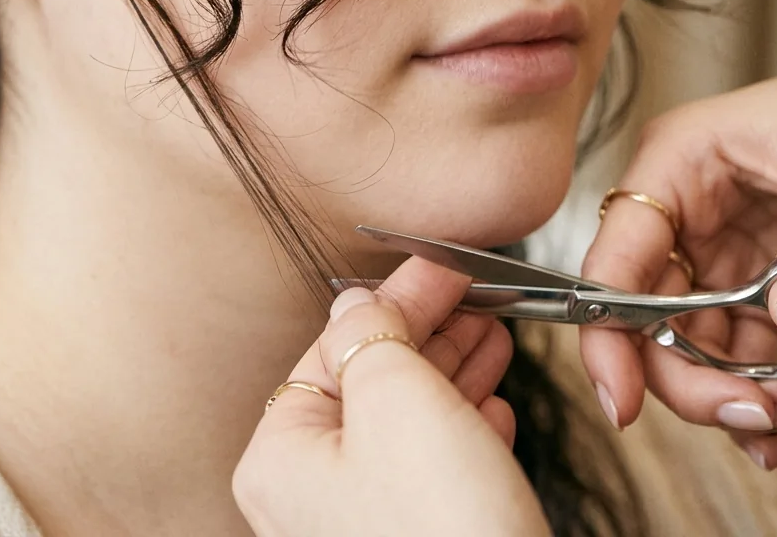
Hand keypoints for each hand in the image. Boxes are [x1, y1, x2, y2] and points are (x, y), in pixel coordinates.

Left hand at [233, 256, 549, 536]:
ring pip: (407, 423)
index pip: (336, 342)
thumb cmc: (442, 530)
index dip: (398, 295)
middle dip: (432, 334)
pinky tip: (494, 408)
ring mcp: (360, 526)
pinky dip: (464, 428)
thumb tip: (354, 300)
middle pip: (371, 380)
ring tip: (494, 339)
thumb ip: (370, 333)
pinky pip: (432, 469)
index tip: (444, 267)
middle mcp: (309, 496)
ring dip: (454, 373)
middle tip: (476, 299)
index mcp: (282, 456)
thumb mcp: (397, 397)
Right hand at [580, 67, 776, 471]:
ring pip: (691, 338)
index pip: (616, 256)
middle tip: (749, 416)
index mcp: (677, 160)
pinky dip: (755, 382)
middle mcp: (682, 208)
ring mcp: (717, 244)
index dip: (607, 332)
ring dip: (730, 391)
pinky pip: (736, 340)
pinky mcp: (754, 272)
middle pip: (648, 313)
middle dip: (690, 377)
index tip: (618, 399)